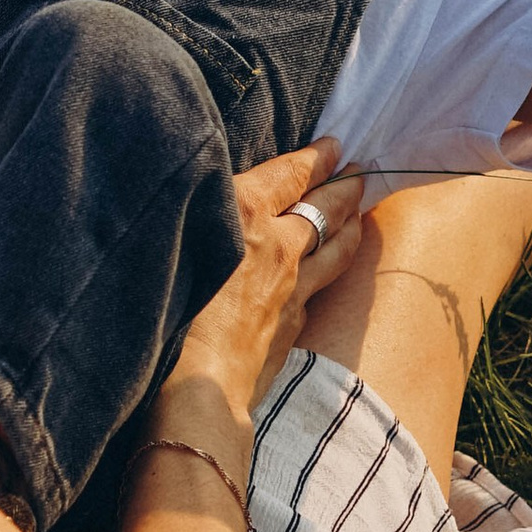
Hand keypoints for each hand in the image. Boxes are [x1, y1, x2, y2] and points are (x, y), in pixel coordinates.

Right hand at [162, 141, 365, 423]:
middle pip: (326, 207)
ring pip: (337, 246)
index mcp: (247, 213)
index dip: (316, 157)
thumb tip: (221, 202)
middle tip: (360, 170)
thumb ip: (205, 216)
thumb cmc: (170, 309)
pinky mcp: (295, 322)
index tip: (334, 145)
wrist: (196, 386)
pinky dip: (332, 266)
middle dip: (345, 185)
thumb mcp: (178, 241)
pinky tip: (331, 268)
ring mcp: (294, 286)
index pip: (291, 174)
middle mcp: (280, 245)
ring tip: (361, 210)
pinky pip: (322, 285)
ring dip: (352, 223)